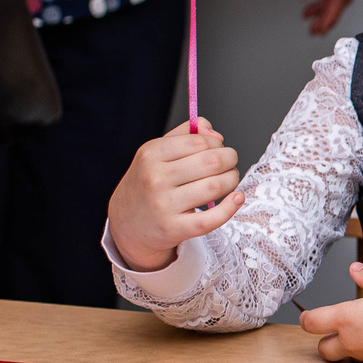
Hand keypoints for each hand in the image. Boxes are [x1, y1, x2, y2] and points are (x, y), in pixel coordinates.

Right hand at [106, 120, 241, 270]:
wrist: (125, 225)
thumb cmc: (147, 184)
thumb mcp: (156, 154)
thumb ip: (185, 135)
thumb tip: (215, 133)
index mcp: (151, 154)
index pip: (199, 141)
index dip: (217, 144)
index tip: (219, 149)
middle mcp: (155, 178)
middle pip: (212, 162)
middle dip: (230, 159)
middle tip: (230, 163)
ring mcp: (164, 205)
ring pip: (215, 186)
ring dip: (232, 180)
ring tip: (230, 180)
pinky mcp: (174, 229)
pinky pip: (211, 218)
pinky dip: (230, 207)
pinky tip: (236, 198)